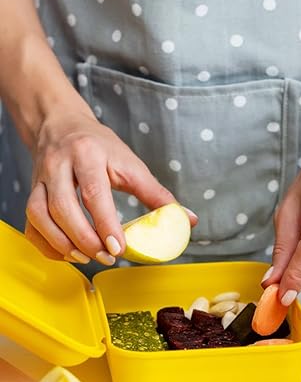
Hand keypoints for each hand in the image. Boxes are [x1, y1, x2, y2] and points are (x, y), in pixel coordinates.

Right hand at [25, 108, 195, 263]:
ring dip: (62, 243)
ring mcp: (40, 179)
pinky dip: (46, 243)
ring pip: (39, 215)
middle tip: (106, 257)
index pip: (94, 193)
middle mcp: (59, 165)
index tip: (118, 248)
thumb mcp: (132, 165)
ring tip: (86, 257)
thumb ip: (159, 195)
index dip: (105, 224)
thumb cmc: (101, 147)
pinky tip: (66, 253)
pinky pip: (30, 223)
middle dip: (85, 239)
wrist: (60, 124)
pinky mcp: (31, 192)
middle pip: (63, 207)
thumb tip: (188, 220)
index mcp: (88, 155)